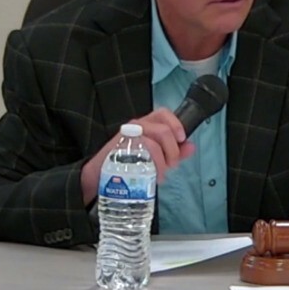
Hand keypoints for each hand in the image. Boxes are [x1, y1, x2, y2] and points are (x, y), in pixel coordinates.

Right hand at [80, 108, 195, 203]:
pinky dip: (153, 167)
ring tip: (160, 174)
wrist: (98, 175)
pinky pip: (143, 154)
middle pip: (164, 131)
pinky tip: (152, 176)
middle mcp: (136, 126)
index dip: (176, 124)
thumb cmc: (126, 164)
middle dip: (172, 151)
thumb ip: (173, 151)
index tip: (182, 139)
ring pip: (155, 143)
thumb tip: (191, 147)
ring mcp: (127, 136)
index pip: (163, 113)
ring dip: (163, 162)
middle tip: (170, 165)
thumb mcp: (153, 156)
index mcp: (145, 124)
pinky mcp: (120, 148)